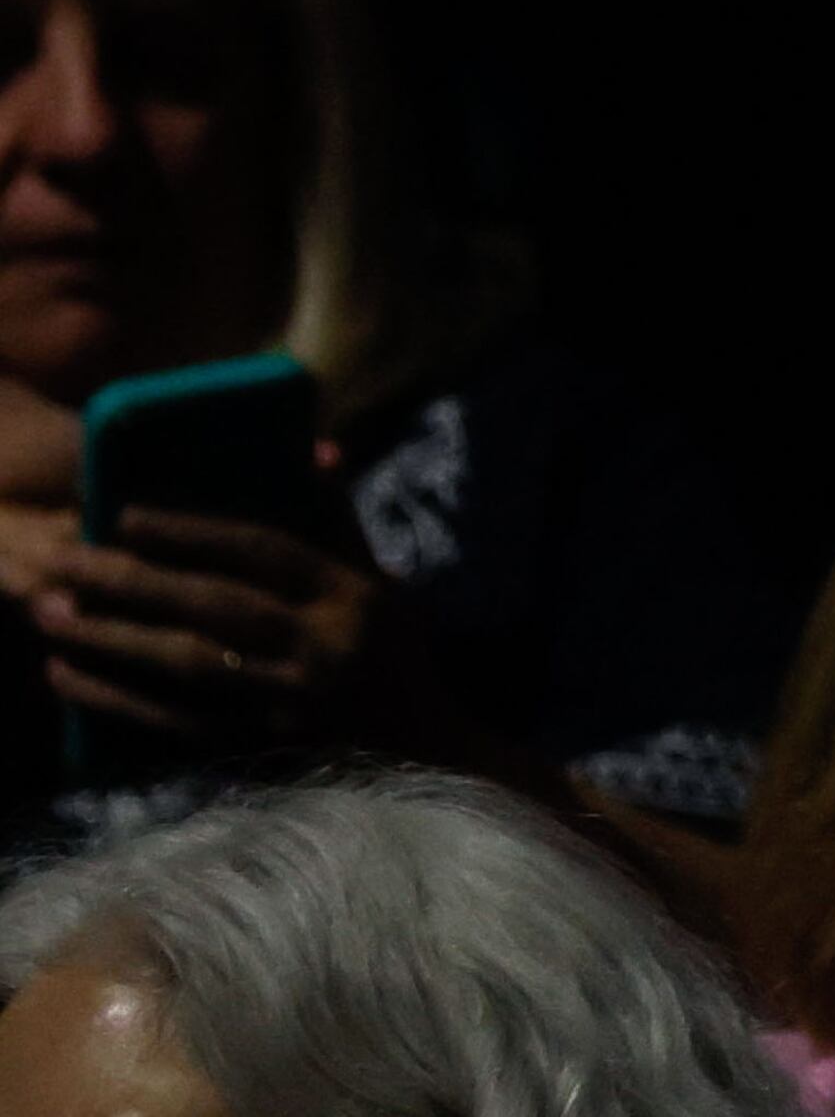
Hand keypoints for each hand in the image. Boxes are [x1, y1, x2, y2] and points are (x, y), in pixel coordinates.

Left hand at [28, 508, 458, 761]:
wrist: (421, 749)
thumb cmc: (393, 651)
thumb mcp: (380, 580)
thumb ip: (339, 520)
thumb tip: (316, 449)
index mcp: (349, 595)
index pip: (265, 553)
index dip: (195, 533)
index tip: (126, 515)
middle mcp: (318, 645)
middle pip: (214, 606)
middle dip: (132, 581)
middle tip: (62, 559)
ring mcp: (286, 702)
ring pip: (186, 664)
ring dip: (110, 639)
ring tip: (48, 614)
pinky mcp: (258, 746)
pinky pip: (173, 720)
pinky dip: (114, 698)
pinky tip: (66, 676)